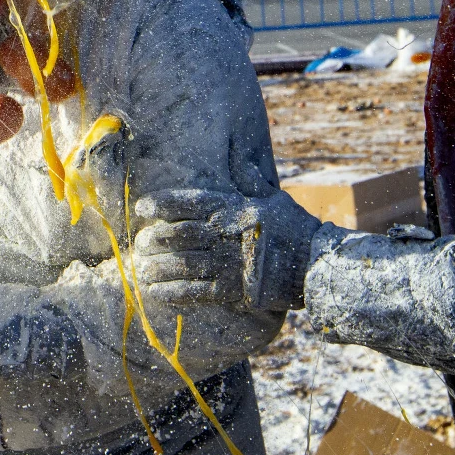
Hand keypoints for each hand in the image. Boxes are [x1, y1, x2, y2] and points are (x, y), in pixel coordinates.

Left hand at [133, 188, 320, 312]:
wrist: (315, 264)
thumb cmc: (294, 228)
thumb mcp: (272, 197)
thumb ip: (250, 181)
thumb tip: (242, 161)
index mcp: (233, 209)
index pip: (190, 202)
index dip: (162, 204)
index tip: (142, 207)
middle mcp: (227, 234)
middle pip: (181, 234)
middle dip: (156, 238)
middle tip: (139, 242)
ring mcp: (229, 264)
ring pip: (183, 265)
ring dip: (158, 268)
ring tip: (140, 270)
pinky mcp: (234, 291)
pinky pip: (195, 292)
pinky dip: (172, 293)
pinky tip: (154, 293)